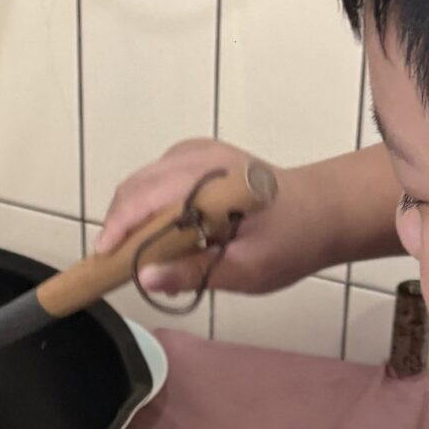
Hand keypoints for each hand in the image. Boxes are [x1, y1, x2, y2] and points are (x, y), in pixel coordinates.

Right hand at [95, 138, 331, 298]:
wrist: (323, 210)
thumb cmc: (290, 243)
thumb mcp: (246, 270)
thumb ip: (194, 273)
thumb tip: (144, 278)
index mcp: (213, 181)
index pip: (149, 197)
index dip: (120, 227)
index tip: (104, 259)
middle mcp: (200, 156)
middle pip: (138, 186)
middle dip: (119, 224)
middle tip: (114, 265)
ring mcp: (198, 151)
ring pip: (143, 179)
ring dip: (130, 214)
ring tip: (132, 252)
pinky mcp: (197, 154)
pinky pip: (156, 176)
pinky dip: (146, 202)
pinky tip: (155, 229)